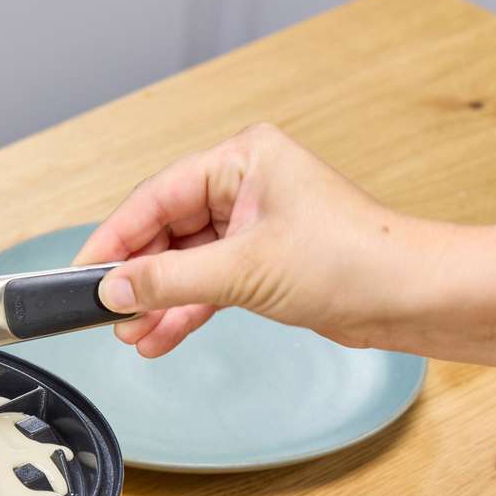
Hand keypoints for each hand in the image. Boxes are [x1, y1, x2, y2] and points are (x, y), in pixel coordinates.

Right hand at [75, 123, 410, 356]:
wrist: (412, 298)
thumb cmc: (355, 259)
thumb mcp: (245, 269)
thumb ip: (169, 279)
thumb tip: (113, 288)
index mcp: (242, 159)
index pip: (156, 197)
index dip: (115, 238)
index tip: (82, 272)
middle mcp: (245, 184)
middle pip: (165, 230)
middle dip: (137, 277)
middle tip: (104, 311)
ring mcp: (253, 224)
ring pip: (183, 262)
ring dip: (157, 300)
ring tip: (129, 333)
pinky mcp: (262, 261)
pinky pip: (206, 284)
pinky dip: (184, 310)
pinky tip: (158, 336)